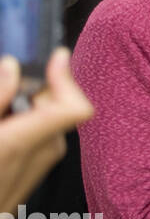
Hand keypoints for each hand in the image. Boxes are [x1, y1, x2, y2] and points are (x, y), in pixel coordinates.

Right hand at [0, 48, 93, 218]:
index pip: (75, 106)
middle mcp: (45, 149)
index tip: (54, 57)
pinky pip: (40, 128)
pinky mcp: (41, 161)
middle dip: (33, 87)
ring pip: (47, 114)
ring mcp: (46, 157)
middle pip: (56, 102)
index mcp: (25, 141)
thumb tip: (10, 68)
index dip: (65, 77)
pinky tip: (4, 126)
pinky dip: (24, 118)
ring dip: (26, 102)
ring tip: (1, 111)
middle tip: (7, 86)